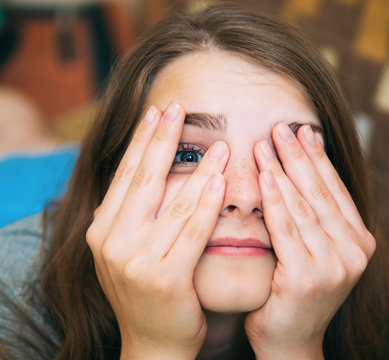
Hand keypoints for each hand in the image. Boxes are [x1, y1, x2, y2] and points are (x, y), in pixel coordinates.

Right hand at [86, 102, 228, 358]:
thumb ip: (132, 212)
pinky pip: (190, 233)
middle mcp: (112, 241)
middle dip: (161, 140)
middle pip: (143, 179)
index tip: (157, 112)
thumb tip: (145, 167)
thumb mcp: (128, 248)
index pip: (125, 175)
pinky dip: (206, 205)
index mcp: (102, 229)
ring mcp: (135, 260)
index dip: (142, 141)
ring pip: (172, 203)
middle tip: (177, 107)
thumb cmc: (149, 290)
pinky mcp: (163, 278)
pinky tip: (221, 181)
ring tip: (218, 144)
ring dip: (197, 170)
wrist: (153, 341)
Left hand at [246, 123, 375, 358]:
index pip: (335, 190)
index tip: (303, 130)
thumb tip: (304, 170)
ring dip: (283, 170)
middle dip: (299, 156)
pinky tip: (264, 176)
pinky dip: (274, 200)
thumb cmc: (295, 292)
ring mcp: (334, 266)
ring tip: (266, 143)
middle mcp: (355, 252)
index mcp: (361, 242)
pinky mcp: (307, 277)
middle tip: (281, 125)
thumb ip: (316, 217)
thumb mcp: (315, 251)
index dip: (318, 158)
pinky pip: (286, 229)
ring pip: (303, 206)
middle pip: (320, 192)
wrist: (289, 341)